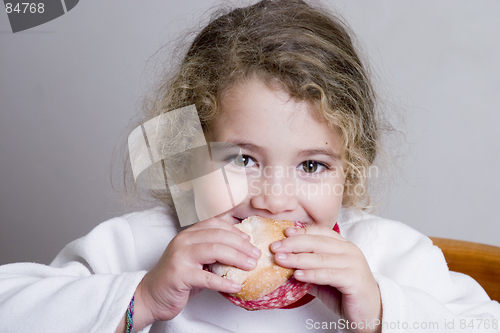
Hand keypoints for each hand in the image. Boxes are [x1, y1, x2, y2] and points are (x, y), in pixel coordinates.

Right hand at [137, 217, 260, 323]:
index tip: (250, 239)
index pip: (215, 224)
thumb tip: (242, 250)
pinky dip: (225, 282)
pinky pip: (208, 278)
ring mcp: (180, 257)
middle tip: (256, 254)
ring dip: (237, 258)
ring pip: (215, 251)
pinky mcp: (179, 275)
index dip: (235, 230)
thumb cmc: (176, 277)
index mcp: (188, 234)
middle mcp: (183, 241)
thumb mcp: (195, 259)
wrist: (150, 295)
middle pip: (219, 236)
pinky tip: (236, 286)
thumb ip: (212, 251)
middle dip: (241, 245)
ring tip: (251, 266)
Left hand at [271, 225, 380, 332]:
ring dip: (297, 258)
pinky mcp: (354, 279)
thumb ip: (308, 268)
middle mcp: (349, 250)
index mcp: (343, 245)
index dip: (301, 231)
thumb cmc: (346, 293)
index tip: (283, 233)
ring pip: (320, 258)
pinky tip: (297, 275)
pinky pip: (328, 275)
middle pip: (317, 242)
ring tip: (280, 260)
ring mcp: (353, 264)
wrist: (370, 313)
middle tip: (275, 247)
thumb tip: (284, 262)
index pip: (320, 232)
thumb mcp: (323, 277)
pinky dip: (311, 274)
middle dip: (293, 244)